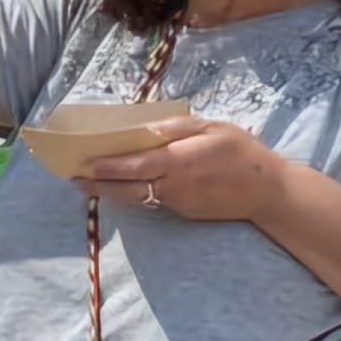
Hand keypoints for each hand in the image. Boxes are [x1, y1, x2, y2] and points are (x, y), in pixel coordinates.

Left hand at [78, 117, 277, 220]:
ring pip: (137, 197)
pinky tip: (132, 184)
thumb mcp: (212, 128)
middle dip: (97, 185)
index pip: (132, 165)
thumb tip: (144, 129)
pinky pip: (155, 200)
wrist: (267, 192)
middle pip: (126, 189)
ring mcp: (177, 203)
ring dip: (113, 190)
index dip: (105, 167)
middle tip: (73, 179)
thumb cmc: (242, 152)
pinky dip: (138, 192)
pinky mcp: (183, 213)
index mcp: (178, 162)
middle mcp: (172, 186)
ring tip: (91, 183)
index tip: (82, 164)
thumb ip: (176, 128)